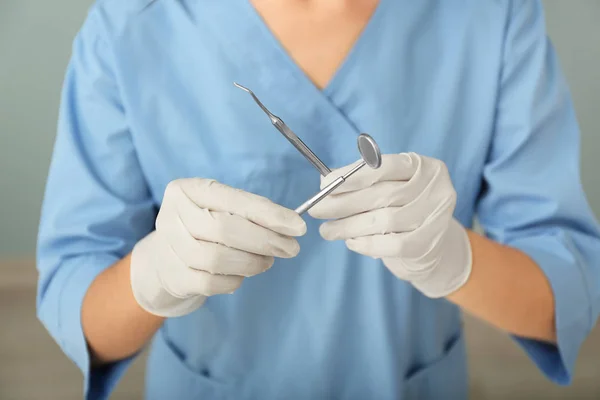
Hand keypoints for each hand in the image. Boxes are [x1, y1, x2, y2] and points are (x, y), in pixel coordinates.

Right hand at [131, 178, 306, 316]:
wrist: (164, 259)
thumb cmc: (204, 227)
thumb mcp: (222, 209)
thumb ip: (252, 213)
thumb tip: (292, 226)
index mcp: (187, 190)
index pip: (234, 200)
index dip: (269, 214)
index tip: (298, 227)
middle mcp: (172, 215)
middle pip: (225, 229)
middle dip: (265, 241)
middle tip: (290, 249)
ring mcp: (169, 248)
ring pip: (218, 259)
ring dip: (252, 263)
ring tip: (266, 261)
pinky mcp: (174, 277)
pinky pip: (212, 283)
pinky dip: (235, 280)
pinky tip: (242, 274)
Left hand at [309, 153, 471, 297]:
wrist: (431, 241)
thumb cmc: (401, 206)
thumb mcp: (387, 185)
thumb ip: (360, 181)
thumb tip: (325, 183)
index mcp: (423, 166)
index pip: (384, 167)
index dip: (352, 176)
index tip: (325, 184)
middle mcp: (435, 188)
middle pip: (382, 195)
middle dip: (343, 203)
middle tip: (317, 210)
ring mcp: (436, 217)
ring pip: (384, 221)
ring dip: (349, 227)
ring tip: (327, 230)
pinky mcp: (429, 243)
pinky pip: (392, 245)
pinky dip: (367, 244)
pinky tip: (351, 242)